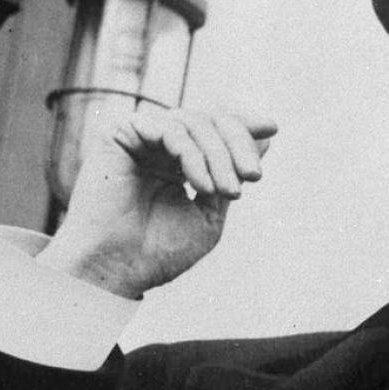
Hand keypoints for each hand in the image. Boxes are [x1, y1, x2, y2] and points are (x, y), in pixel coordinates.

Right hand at [41, 103, 277, 298]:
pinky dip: (191, 153)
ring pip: (192, 121)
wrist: (116, 270)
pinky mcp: (119, 134)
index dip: (243, 127)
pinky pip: (167, 127)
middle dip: (237, 143)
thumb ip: (232, 176)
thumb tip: (267, 138)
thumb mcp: (210, 215)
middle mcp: (157, 145)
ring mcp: (138, 138)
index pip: (214, 129)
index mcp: (178, 161)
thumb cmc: (159, 252)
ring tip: (227, 192)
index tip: (272, 130)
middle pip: (208, 119)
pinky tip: (201, 184)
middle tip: (253, 176)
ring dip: (218, 155)